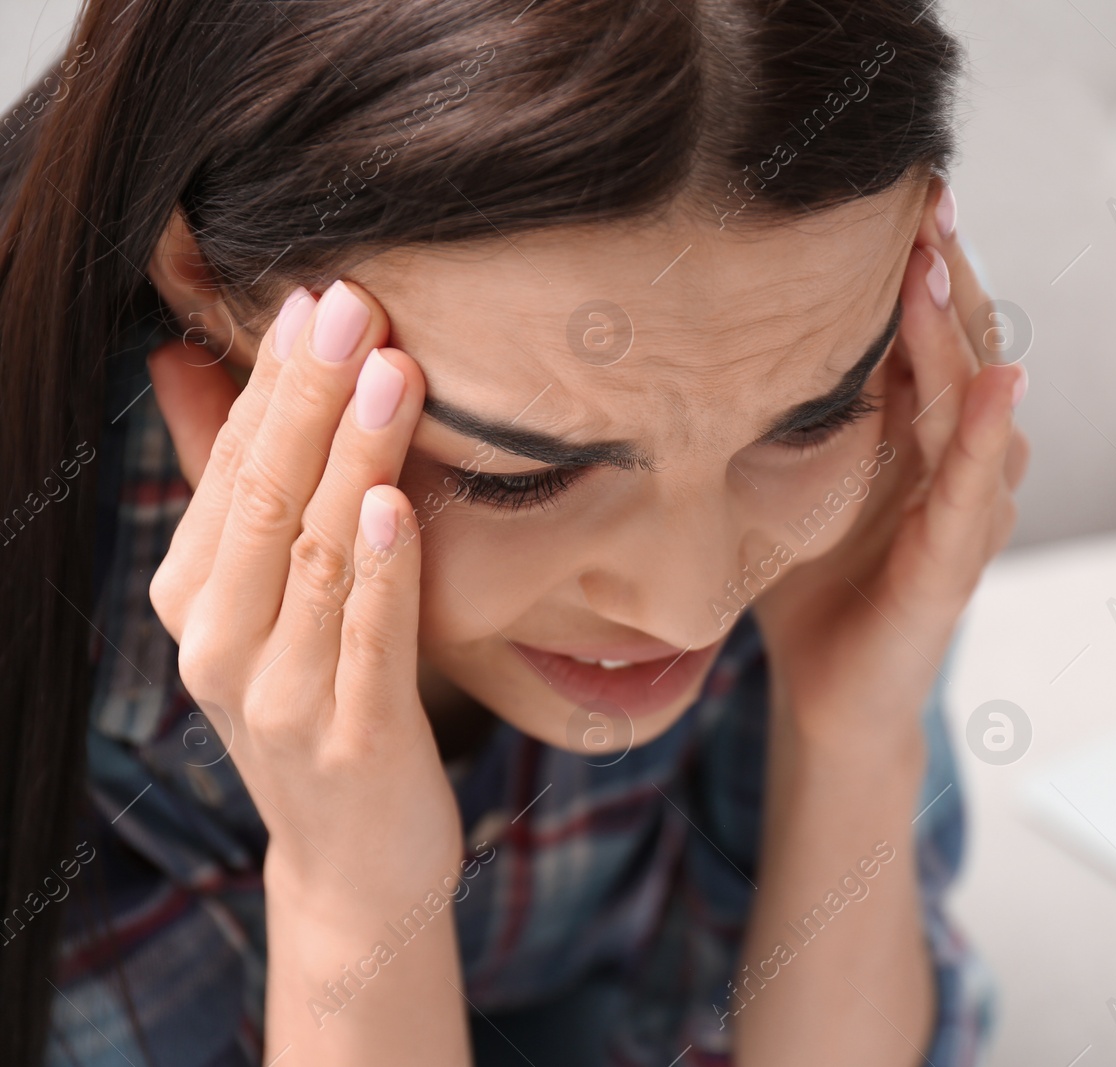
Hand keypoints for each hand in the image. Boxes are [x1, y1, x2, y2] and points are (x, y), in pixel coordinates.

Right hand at [147, 280, 462, 911]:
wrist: (355, 859)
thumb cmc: (319, 702)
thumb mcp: (263, 596)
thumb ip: (234, 483)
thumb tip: (179, 356)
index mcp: (195, 598)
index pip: (234, 468)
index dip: (279, 381)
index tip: (321, 297)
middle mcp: (219, 644)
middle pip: (265, 499)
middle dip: (312, 397)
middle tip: (354, 306)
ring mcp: (281, 697)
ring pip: (315, 557)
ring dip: (355, 459)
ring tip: (393, 373)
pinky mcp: (353, 740)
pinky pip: (367, 642)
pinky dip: (380, 573)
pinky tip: (394, 506)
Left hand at [752, 180, 1029, 749]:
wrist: (826, 693)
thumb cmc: (810, 581)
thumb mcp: (790, 472)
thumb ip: (791, 405)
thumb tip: (725, 320)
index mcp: (917, 433)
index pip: (934, 330)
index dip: (926, 263)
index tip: (907, 189)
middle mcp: (955, 461)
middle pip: (966, 348)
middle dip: (947, 273)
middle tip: (928, 195)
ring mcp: (965, 512)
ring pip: (975, 408)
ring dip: (957, 337)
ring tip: (934, 267)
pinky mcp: (954, 568)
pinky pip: (973, 494)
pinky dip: (983, 440)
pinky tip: (993, 386)